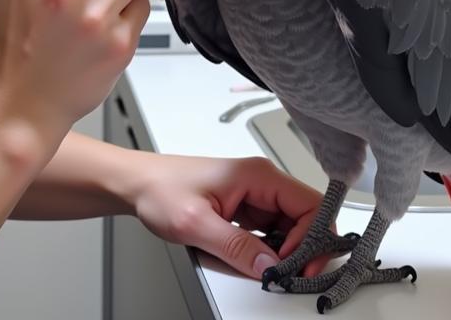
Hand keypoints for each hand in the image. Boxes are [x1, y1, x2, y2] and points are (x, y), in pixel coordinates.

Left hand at [130, 154, 330, 279]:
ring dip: (290, 252)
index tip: (298, 266)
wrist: (136, 183)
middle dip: (306, 249)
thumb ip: (236, 246)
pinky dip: (274, 251)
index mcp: (257, 175)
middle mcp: (260, 181)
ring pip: (292, 227)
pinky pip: (273, 232)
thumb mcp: (195, 223)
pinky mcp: (245, 208)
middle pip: (306, 217)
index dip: (314, 238)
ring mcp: (254, 195)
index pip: (310, 204)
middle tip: (293, 276)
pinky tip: (263, 263)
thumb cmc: (160, 188)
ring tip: (276, 272)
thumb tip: (270, 267)